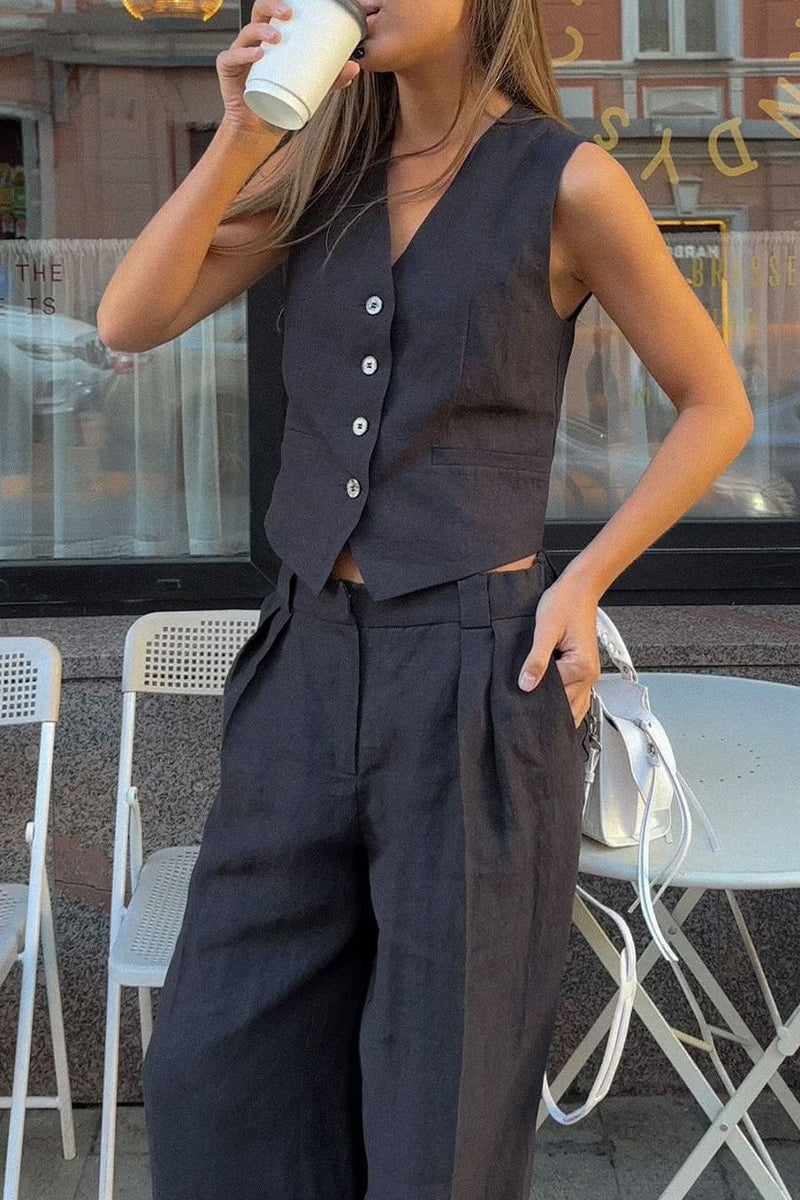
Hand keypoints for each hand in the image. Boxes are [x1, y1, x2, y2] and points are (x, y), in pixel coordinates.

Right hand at [216, 0, 360, 139]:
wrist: (260, 129)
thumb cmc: (281, 103)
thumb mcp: (311, 89)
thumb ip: (330, 78)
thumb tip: (354, 67)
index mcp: (270, 37)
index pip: (274, 10)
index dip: (283, 1)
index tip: (302, 2)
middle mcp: (254, 41)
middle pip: (259, 12)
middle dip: (272, 7)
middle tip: (289, 14)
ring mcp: (239, 53)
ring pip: (247, 32)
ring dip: (261, 30)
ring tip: (276, 37)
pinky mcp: (227, 70)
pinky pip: (232, 57)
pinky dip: (243, 54)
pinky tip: (257, 54)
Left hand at [517, 574, 599, 727]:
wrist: (580, 589)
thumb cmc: (565, 603)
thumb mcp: (545, 630)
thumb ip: (536, 659)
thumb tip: (526, 684)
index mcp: (580, 667)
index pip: (554, 695)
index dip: (535, 696)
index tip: (520, 696)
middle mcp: (589, 675)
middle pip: (566, 706)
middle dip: (547, 707)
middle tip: (526, 711)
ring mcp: (589, 674)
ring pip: (575, 706)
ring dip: (559, 710)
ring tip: (538, 710)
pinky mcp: (584, 669)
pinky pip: (577, 696)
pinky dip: (566, 702)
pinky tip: (552, 703)